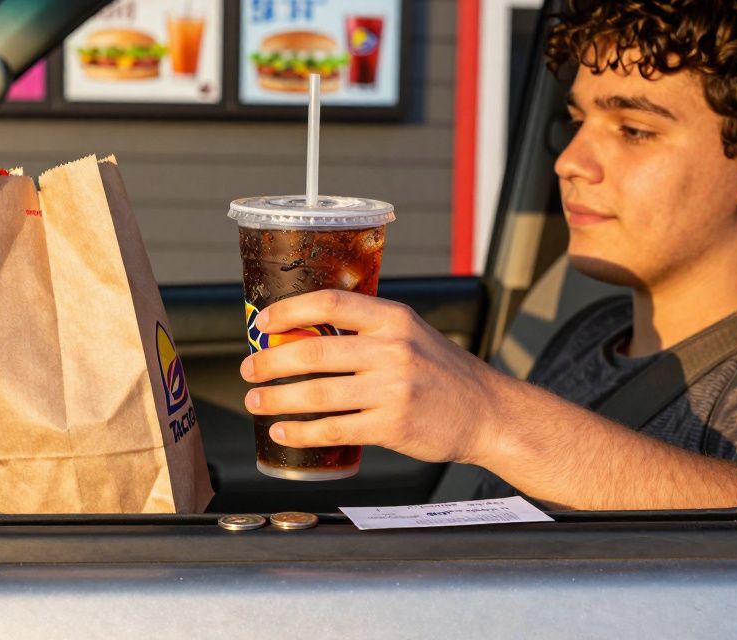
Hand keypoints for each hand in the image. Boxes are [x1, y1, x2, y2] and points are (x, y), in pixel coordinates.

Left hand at [240, 290, 505, 464]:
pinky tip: (284, 431)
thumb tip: (302, 331)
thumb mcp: (411, 333)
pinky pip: (334, 430)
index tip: (263, 322)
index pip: (331, 304)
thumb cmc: (441, 372)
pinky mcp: (392, 426)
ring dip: (277, 399)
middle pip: (314, 352)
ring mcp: (393, 389)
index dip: (289, 310)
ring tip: (256, 401)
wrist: (487, 412)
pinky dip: (302, 432)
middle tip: (249, 369)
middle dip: (271, 362)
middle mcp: (393, 350)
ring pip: (317, 394)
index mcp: (394, 319)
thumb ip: (366, 330)